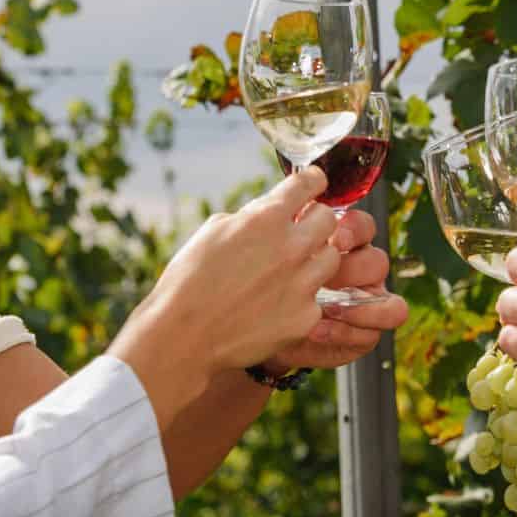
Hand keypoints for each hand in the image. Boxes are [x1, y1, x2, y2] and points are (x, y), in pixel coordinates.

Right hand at [113, 167, 342, 383]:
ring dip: (315, 259)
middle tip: (302, 231)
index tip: (314, 183)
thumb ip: (250, 217)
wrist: (184, 337)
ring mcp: (302, 284)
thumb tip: (270, 213)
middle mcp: (291, 247)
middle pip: (328, 219)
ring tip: (290, 271)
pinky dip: (301, 299)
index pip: (308, 184)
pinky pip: (316, 299)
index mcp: (265, 219)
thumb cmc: (189, 282)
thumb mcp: (213, 232)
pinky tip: (277, 306)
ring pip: (332, 259)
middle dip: (316, 221)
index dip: (312, 180)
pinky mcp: (305, 316)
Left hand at [265, 210, 408, 370]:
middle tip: (326, 278)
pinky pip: (371, 336)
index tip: (335, 238)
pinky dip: (346, 332)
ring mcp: (364, 305)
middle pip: (377, 262)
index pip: (363, 227)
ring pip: (389, 303)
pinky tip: (315, 330)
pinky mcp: (360, 335)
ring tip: (327, 309)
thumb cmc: (261, 281)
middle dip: (353, 269)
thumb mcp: (265, 250)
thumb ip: (280, 231)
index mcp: (342, 244)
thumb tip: (284, 209)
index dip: (355, 229)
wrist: (253, 324)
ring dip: (361, 307)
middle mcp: (359, 272)